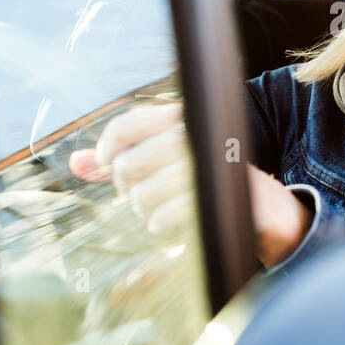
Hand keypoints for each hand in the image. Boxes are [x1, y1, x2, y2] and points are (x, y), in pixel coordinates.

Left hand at [69, 103, 313, 267]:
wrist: (267, 208)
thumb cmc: (209, 182)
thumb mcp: (167, 163)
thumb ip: (123, 160)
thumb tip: (77, 164)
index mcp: (182, 118)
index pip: (126, 125)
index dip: (107, 149)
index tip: (110, 166)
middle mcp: (194, 134)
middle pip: (128, 165)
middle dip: (129, 190)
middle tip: (146, 195)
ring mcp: (206, 164)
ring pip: (142, 196)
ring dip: (147, 212)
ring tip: (165, 210)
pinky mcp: (216, 195)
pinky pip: (164, 218)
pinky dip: (164, 227)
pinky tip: (178, 223)